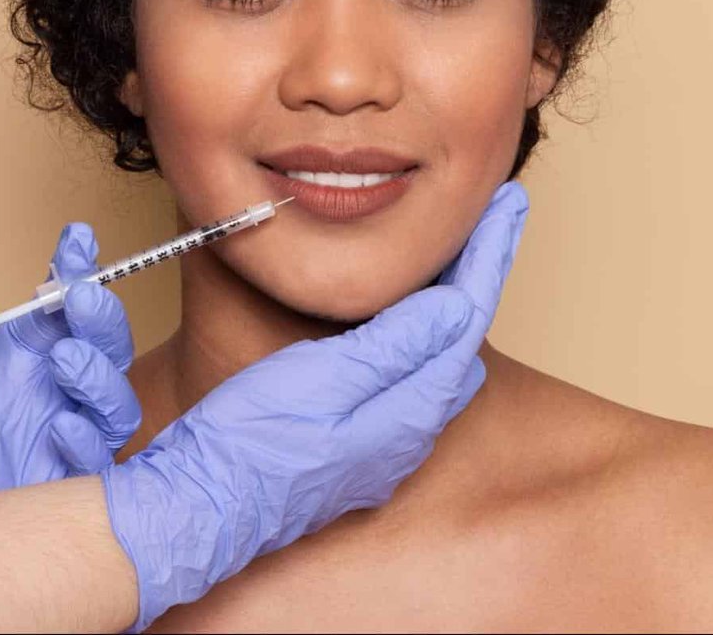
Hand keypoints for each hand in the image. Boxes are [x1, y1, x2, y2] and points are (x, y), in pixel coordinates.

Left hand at [0, 223, 141, 535]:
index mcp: (6, 363)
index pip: (55, 310)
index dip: (74, 271)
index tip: (76, 240)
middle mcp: (38, 399)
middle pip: (101, 350)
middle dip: (101, 319)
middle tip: (80, 300)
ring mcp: (47, 445)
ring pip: (112, 404)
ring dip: (102, 375)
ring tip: (66, 362)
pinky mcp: (47, 494)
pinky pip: (93, 468)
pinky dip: (87, 442)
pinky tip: (61, 426)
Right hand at [102, 181, 528, 630]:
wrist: (202, 509)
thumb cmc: (250, 443)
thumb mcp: (321, 379)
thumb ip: (394, 346)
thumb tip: (458, 307)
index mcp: (411, 414)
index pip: (469, 316)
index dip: (492, 253)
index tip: (510, 202)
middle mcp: (410, 437)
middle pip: (462, 339)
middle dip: (479, 275)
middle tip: (489, 218)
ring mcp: (385, 449)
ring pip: (437, 364)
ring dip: (452, 306)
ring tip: (456, 253)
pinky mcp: (358, 452)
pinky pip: (409, 383)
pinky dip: (420, 336)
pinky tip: (402, 318)